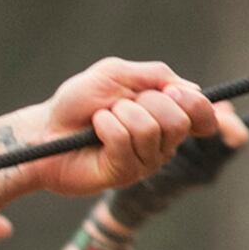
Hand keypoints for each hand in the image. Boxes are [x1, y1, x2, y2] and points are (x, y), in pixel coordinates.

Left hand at [28, 60, 219, 198]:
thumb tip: (192, 90)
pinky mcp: (124, 175)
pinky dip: (105, 126)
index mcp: (166, 117)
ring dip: (119, 113)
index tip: (169, 91)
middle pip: (178, 120)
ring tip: (102, 118)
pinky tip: (95, 129)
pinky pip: (124, 141)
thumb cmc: (78, 103)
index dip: (195, 104)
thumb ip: (155, 75)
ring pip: (150, 129)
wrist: (45, 129)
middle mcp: (162, 143)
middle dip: (145, 103)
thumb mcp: (115, 74)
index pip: (203, 115)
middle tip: (119, 105)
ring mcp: (145, 162)